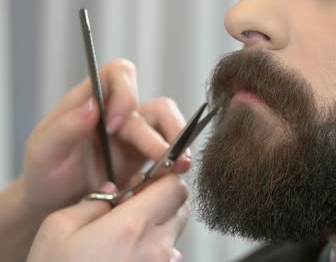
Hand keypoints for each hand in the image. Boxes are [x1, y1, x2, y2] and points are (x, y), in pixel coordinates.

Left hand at [21, 59, 189, 217]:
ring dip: (179, 146)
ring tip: (180, 168)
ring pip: (170, 128)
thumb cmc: (44, 174)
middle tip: (166, 157)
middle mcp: (118, 114)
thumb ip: (63, 128)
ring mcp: (135, 137)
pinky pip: (171, 154)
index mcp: (92, 101)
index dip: (124, 93)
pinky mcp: (146, 159)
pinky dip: (174, 165)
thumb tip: (93, 107)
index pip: (118, 75)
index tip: (115, 127)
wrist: (52, 206)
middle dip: (167, 131)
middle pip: (157, 107)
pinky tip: (168, 181)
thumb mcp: (43, 151)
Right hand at [27, 174, 188, 261]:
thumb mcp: (57, 231)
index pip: (175, 186)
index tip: (146, 181)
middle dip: (163, 202)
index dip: (163, 179)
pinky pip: (169, 260)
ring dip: (158, 230)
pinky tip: (126, 258)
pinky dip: (154, 253)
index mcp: (133, 225)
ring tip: (126, 239)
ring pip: (174, 235)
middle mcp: (156, 247)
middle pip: (180, 209)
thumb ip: (91, 204)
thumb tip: (111, 192)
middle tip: (134, 208)